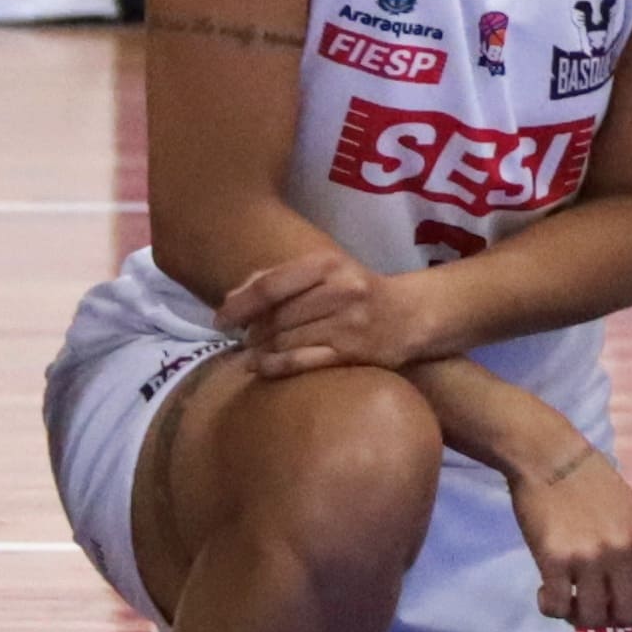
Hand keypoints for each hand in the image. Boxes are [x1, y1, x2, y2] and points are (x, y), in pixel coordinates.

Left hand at [215, 241, 448, 373]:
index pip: (270, 285)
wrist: (410, 315)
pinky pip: (301, 362)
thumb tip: (231, 299)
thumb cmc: (357, 290)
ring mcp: (347, 324)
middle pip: (275, 317)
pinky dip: (274, 366)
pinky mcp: (353, 354)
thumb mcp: (325, 271)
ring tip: (253, 352)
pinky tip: (261, 367)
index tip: (220, 320)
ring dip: (260, 350)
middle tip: (244, 338)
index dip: (238, 305)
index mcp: (328, 264)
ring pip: (284, 340)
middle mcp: (339, 291)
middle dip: (252, 331)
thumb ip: (279, 278)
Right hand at [511, 433, 631, 631]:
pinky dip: (550, 608)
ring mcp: (590, 559)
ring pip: (591, 618)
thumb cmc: (590, 481)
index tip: (615, 608)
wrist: (551, 456)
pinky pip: (557, 607)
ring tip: (565, 598)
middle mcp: (623, 553)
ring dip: (576, 616)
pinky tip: (544, 592)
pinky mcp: (556, 561)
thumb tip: (628, 589)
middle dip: (606, 620)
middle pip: (625, 616)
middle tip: (588, 607)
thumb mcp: (629, 513)